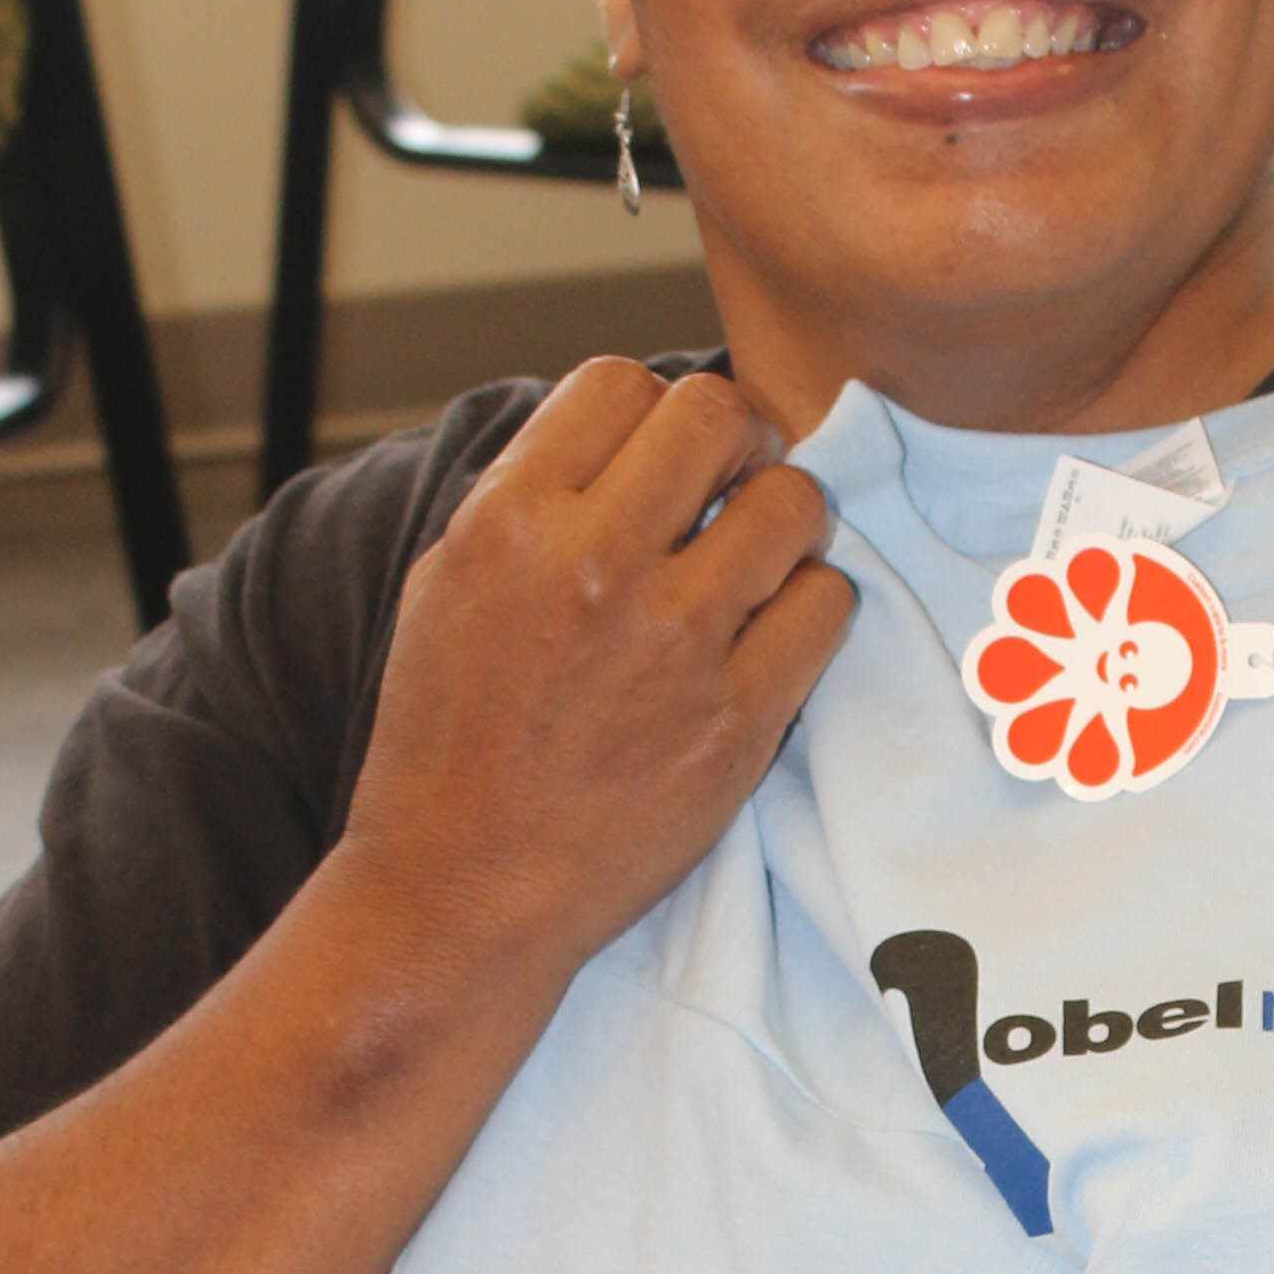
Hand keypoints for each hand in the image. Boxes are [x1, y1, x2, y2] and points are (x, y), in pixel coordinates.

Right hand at [333, 359, 856, 989]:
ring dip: (785, 522)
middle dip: (734, 442)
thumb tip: (626, 437)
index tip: (661, 462)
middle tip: (730, 491)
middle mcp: (595, 564)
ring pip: (795, 501)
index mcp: (510, 521)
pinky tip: (770, 637)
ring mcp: (675, 643)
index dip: (652, 412)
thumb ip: (532, 497)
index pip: (620, 382)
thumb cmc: (448, 742)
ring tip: (756, 566)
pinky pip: (826, 605)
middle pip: (718, 415)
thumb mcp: (447, 586)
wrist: (462, 891)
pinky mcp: (739, 721)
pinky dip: (810, 610)